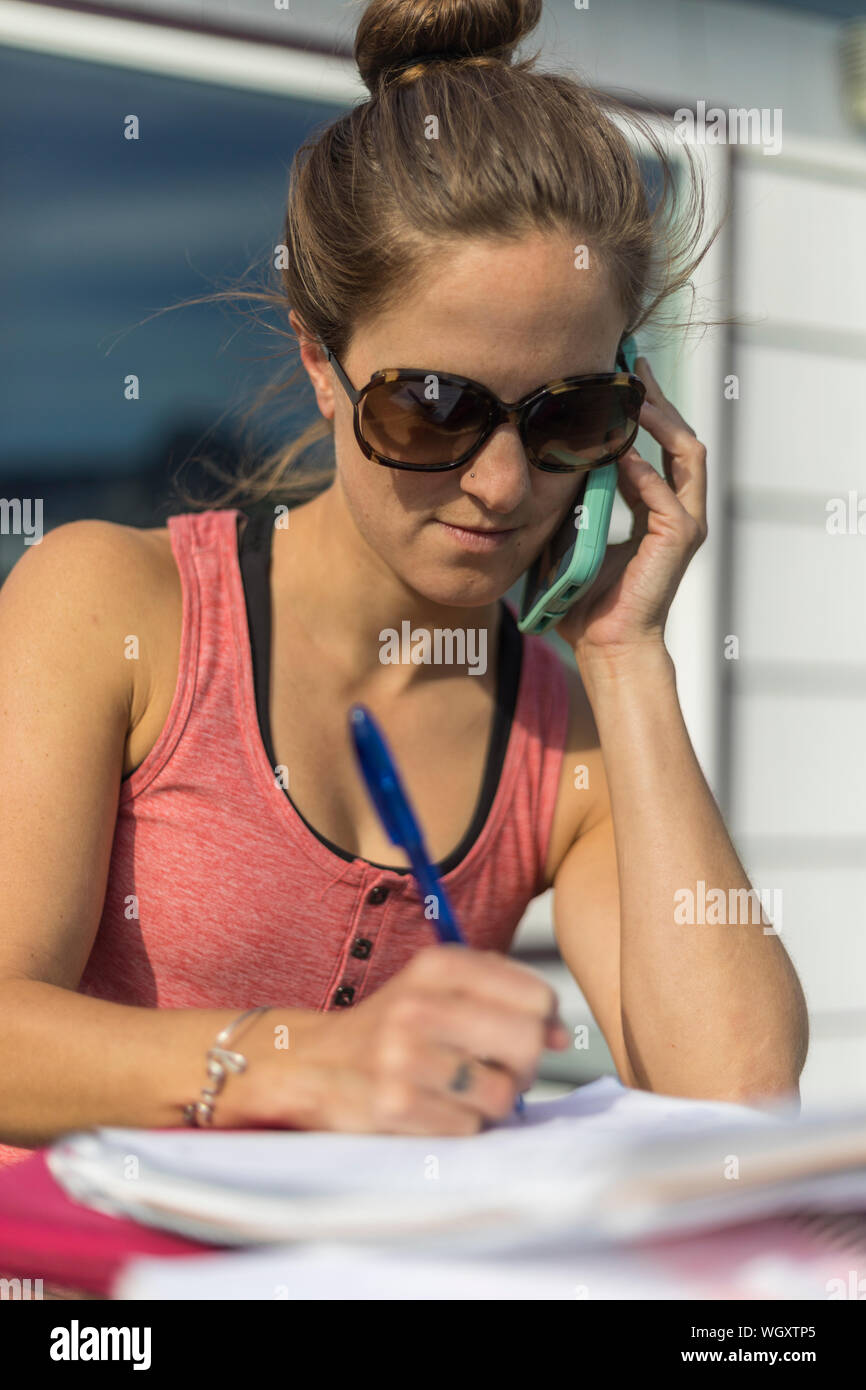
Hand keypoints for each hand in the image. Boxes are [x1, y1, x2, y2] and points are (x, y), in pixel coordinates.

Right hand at [223, 947, 569, 1135]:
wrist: (313, 1063)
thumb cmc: (394, 1027)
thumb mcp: (439, 987)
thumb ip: (505, 996)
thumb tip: (559, 1036)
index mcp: (437, 966)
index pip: (535, 996)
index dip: (542, 1023)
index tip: (523, 1033)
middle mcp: (418, 1004)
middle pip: (526, 1043)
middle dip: (522, 1066)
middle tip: (497, 1070)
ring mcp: (402, 1056)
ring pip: (501, 1094)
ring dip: (489, 1102)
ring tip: (457, 1091)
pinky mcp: (392, 1106)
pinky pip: (467, 1128)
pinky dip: (459, 1126)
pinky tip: (431, 1109)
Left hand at [553, 356, 707, 663]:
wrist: (605, 646)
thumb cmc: (585, 602)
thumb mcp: (571, 536)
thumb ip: (568, 502)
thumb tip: (535, 468)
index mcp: (653, 510)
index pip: (654, 447)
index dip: (641, 411)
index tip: (618, 380)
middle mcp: (676, 511)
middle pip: (679, 438)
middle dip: (658, 400)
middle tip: (633, 368)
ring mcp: (684, 524)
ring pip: (686, 455)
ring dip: (662, 421)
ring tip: (636, 394)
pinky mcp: (679, 541)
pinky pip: (667, 495)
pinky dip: (645, 470)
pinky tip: (621, 450)